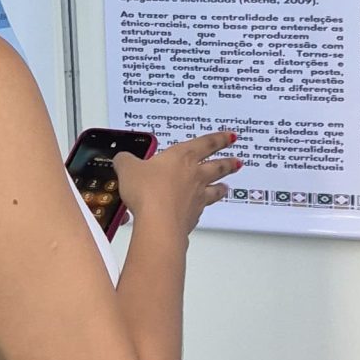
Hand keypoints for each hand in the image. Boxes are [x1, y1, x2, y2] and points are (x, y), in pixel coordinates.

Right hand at [115, 129, 242, 236]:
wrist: (158, 222)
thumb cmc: (147, 191)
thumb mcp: (128, 169)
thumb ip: (126, 161)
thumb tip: (122, 159)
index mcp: (182, 156)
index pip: (206, 143)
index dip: (219, 139)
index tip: (231, 137)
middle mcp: (194, 175)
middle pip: (217, 167)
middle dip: (228, 163)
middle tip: (237, 162)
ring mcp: (197, 197)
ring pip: (215, 189)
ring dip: (222, 187)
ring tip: (227, 187)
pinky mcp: (193, 216)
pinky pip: (203, 209)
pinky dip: (204, 208)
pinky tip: (202, 210)